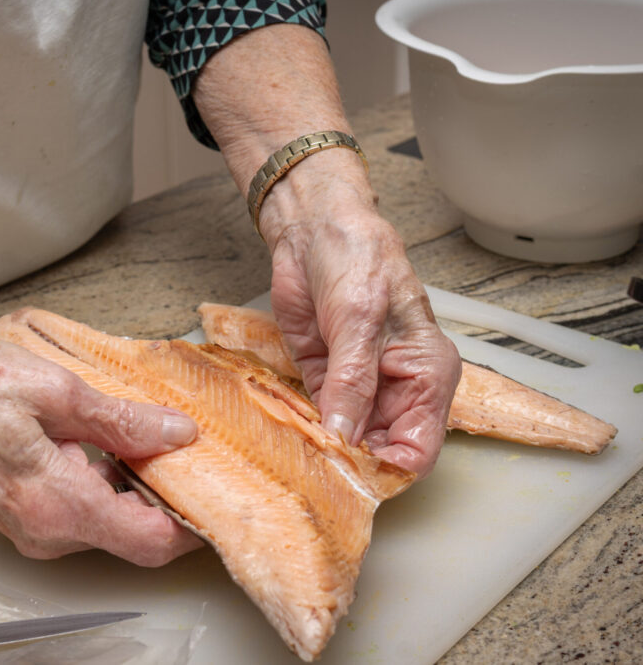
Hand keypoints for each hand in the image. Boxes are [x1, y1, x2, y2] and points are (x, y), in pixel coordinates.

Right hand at [0, 320, 202, 565]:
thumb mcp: (55, 389)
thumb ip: (123, 420)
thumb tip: (177, 434)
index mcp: (57, 503)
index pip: (151, 540)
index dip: (194, 522)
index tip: (217, 488)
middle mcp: (44, 530)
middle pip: (135, 535)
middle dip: (168, 495)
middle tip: (188, 444)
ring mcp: (30, 527)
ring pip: (110, 522)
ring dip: (138, 485)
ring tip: (149, 433)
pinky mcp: (21, 513)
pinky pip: (82, 511)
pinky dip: (108, 482)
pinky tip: (110, 440)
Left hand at [261, 159, 461, 477]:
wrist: (314, 228)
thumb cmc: (356, 258)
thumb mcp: (357, 321)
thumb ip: (352, 381)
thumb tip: (344, 438)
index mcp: (426, 375)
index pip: (417, 448)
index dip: (387, 470)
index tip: (351, 482)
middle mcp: (396, 389)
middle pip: (379, 453)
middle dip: (350, 469)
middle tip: (313, 478)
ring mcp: (358, 387)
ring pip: (345, 442)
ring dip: (321, 453)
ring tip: (294, 464)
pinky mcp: (323, 380)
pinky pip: (315, 420)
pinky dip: (302, 432)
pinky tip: (284, 441)